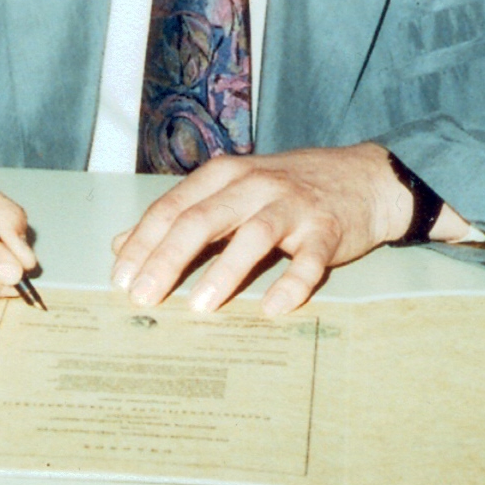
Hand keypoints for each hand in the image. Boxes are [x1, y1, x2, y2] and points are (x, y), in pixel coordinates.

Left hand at [108, 142, 462, 316]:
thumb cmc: (285, 190)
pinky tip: (273, 309)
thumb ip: (180, 215)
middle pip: (202, 219)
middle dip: (168, 258)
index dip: (144, 242)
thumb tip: (123, 245)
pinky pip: (309, 260)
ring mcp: (293, 206)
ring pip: (253, 236)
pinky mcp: (328, 230)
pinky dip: (291, 284)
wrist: (363, 177)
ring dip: (224, 272)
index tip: (121, 278)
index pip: (172, 207)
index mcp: (224, 175)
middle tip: (144, 295)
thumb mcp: (229, 191)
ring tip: (199, 307)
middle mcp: (254, 185)